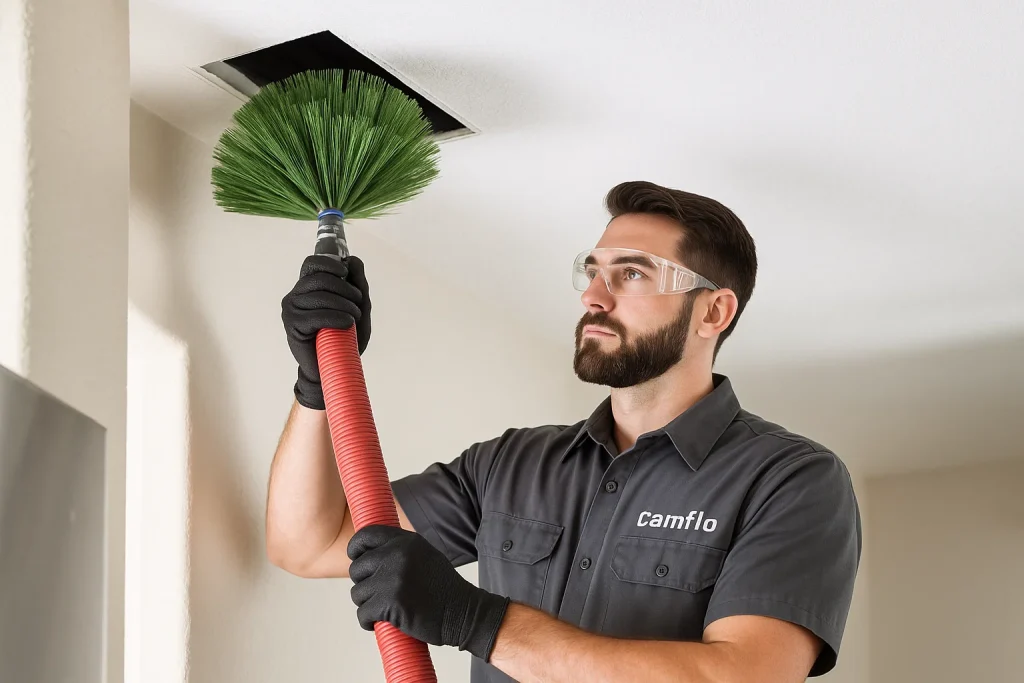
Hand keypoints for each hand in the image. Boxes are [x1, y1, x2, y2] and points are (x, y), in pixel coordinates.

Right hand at [281, 254, 370, 409]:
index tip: (345, 273)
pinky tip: (346, 325)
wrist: (334, 368)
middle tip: (358, 304)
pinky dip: (338, 318)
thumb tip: (352, 259)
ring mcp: (292, 310)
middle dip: (346, 289)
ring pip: (321, 295)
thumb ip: (357, 283)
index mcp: (308, 287)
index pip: (312, 263)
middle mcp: (296, 295)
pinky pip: (318, 315)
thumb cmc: (344, 338)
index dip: (330, 264)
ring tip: (354, 318)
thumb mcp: (358, 307)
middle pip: (321, 277)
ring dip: (346, 305)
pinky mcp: (293, 326)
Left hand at [348, 525, 510, 661]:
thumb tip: (369, 552)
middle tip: (378, 594)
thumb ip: (399, 550)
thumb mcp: (424, 555)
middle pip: (357, 568)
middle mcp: (397, 555)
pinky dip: (368, 622)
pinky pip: (363, 614)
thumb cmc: (443, 588)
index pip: (365, 535)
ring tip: (384, 609)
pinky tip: (380, 622)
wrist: (463, 612)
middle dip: (363, 584)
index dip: (355, 549)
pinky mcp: (390, 603)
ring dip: (367, 604)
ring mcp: (393, 579)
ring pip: (357, 593)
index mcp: (405, 541)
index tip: (357, 559)